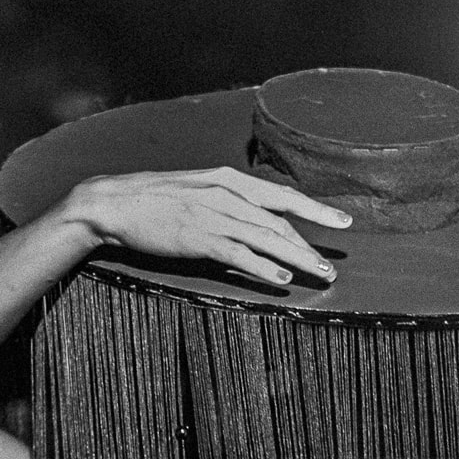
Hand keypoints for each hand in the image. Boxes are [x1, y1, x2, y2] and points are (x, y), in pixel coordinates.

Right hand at [70, 166, 350, 287]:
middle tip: (333, 268)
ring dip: (297, 259)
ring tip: (320, 276)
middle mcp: (227, 194)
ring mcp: (214, 215)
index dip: (316, 209)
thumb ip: (229, 204)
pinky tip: (281, 279)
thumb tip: (256, 223)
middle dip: (311, 246)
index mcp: (229, 180)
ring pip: (267, 238)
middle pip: (281, 222)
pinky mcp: (199, 237)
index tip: (343, 222)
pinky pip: (239, 254)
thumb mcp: (198, 192)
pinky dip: (262, 267)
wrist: (115, 203)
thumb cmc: (155, 200)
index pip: (282, 196)